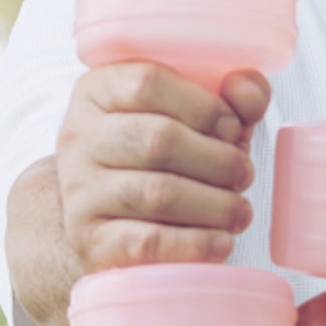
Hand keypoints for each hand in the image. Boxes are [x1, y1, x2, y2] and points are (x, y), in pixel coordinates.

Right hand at [54, 63, 270, 274]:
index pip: (147, 82)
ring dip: (214, 205)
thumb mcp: (195, 118)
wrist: (108, 220)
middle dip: (218, 160)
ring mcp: (78, 190)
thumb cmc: (162, 160)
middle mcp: (79, 136)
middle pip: (157, 140)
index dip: (203, 106)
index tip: (233, 129)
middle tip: (244, 175)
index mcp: (99, 91)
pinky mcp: (88, 240)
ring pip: (156, 193)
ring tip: (239, 212)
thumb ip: (231, 98)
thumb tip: (247, 91)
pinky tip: (221, 241)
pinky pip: (147, 242)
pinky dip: (195, 243)